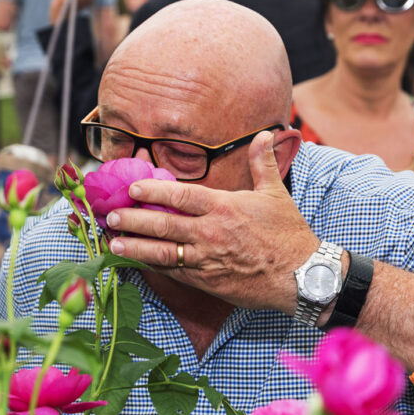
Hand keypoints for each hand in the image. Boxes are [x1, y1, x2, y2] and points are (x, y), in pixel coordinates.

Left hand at [105, 132, 317, 313]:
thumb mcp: (276, 193)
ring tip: (112, 242)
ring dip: (134, 247)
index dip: (154, 191)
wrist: (302, 276)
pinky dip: (152, 267)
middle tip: (111, 216)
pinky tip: (136, 262)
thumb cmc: (288, 234)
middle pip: (164, 225)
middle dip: (134, 220)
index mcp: (225, 207)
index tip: (132, 187)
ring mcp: (207, 259)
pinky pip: (174, 272)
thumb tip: (265, 133)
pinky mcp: (207, 281)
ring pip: (162, 252)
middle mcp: (211, 233)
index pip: (182, 196)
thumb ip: (262, 162)